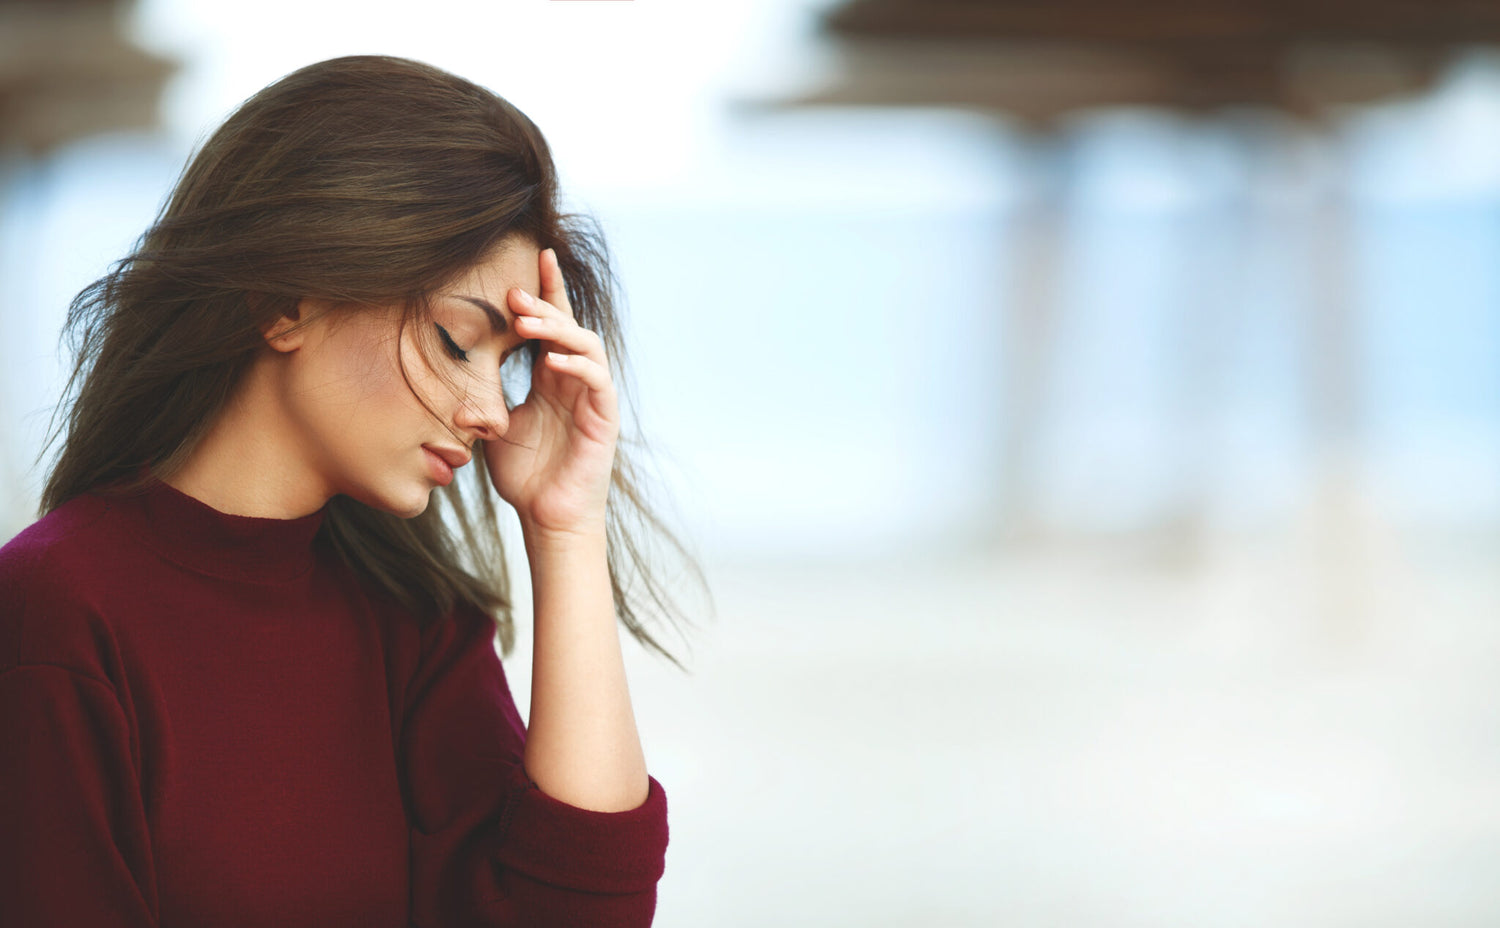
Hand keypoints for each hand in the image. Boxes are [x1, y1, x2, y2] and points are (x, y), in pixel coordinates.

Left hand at [482, 248, 617, 537]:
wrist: (547, 518)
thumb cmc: (524, 477)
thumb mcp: (495, 427)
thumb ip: (484, 396)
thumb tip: (452, 373)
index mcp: (551, 379)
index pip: (551, 326)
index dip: (546, 292)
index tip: (532, 258)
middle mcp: (574, 381)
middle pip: (569, 326)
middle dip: (545, 304)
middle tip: (515, 294)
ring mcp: (592, 397)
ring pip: (586, 345)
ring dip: (558, 329)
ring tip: (527, 322)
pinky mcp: (604, 417)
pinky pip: (597, 380)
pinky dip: (576, 365)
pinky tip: (551, 360)